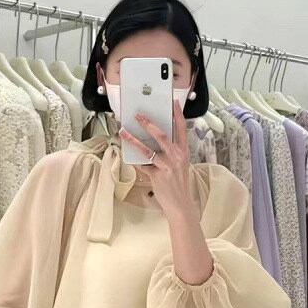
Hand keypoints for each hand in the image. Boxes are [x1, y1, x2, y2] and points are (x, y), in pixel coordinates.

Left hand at [119, 99, 199, 220]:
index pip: (181, 129)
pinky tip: (128, 155)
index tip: (174, 102)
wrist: (180, 205)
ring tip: (124, 132)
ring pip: (147, 149)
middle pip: (161, 135)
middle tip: (138, 115)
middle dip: (148, 123)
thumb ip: (170, 154)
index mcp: (184, 152)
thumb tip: (155, 144)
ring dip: (133, 140)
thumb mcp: (180, 166)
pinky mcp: (157, 175)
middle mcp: (176, 157)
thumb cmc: (179, 185)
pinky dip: (135, 160)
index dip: (178, 114)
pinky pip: (143, 165)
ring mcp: (167, 166)